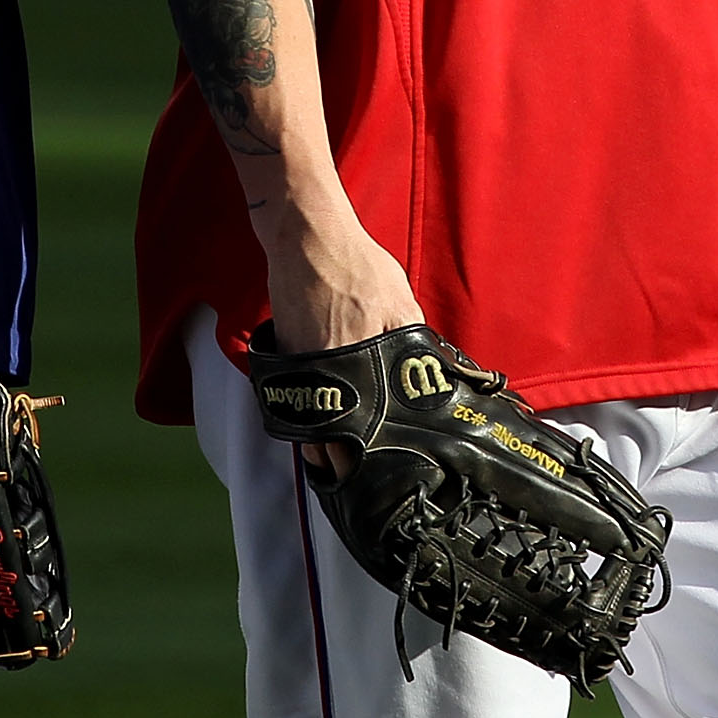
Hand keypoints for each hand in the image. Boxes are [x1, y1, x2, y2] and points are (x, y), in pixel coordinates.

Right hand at [264, 217, 423, 479]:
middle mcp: (322, 373)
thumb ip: (414, 344)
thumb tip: (432, 377)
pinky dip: (308, 416)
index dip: (364, 462)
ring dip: (321, 444)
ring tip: (339, 464)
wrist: (309, 239)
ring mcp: (297, 365)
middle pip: (324, 440)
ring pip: (306, 424)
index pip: (354, 435)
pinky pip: (297, 398)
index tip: (377, 476)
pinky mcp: (284, 353)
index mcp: (356, 365)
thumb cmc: (357, 266)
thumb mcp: (402, 304)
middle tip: (358, 478)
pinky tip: (321, 425)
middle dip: (341, 462)